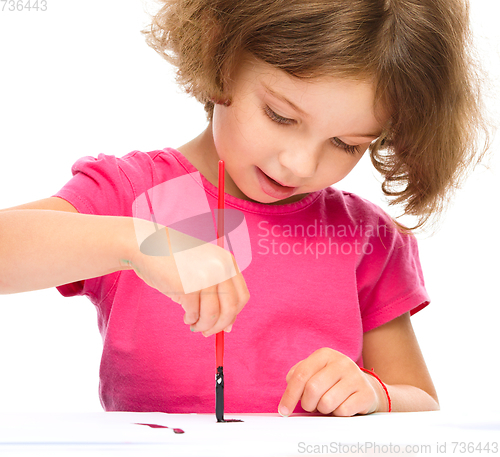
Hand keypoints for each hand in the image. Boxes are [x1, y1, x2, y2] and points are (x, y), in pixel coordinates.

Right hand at [123, 224, 249, 336]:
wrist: (147, 245)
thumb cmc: (175, 259)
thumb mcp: (203, 268)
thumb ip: (218, 291)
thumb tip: (229, 326)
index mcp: (227, 262)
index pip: (242, 296)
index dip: (234, 314)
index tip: (225, 325)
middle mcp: (220, 269)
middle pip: (230, 308)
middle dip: (219, 326)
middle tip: (208, 333)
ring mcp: (204, 277)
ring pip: (212, 315)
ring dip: (203, 326)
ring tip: (194, 324)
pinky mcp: (187, 287)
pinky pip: (194, 314)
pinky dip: (190, 319)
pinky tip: (185, 316)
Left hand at [278, 348, 386, 416]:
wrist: (365, 388)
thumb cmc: (333, 382)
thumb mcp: (316, 372)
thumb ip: (299, 375)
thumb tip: (289, 385)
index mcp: (324, 355)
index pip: (300, 374)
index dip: (289, 395)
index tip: (283, 411)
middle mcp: (341, 362)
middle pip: (312, 389)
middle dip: (307, 404)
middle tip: (312, 405)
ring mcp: (355, 377)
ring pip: (327, 403)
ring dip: (323, 410)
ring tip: (328, 404)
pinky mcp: (366, 394)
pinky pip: (342, 411)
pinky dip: (337, 414)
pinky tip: (341, 407)